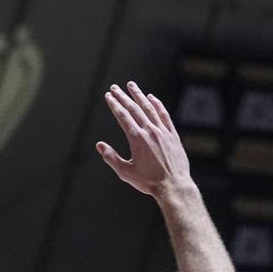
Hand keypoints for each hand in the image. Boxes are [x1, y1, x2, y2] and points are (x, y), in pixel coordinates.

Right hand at [96, 83, 191, 199]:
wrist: (173, 186)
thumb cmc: (148, 182)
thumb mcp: (125, 172)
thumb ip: (111, 158)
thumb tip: (100, 145)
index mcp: (137, 138)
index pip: (123, 116)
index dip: (114, 104)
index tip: (108, 96)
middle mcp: (150, 131)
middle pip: (134, 108)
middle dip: (123, 96)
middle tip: (115, 87)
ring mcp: (162, 131)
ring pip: (149, 108)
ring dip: (139, 95)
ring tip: (131, 85)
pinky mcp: (172, 135)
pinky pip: (164, 115)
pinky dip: (157, 105)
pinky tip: (151, 98)